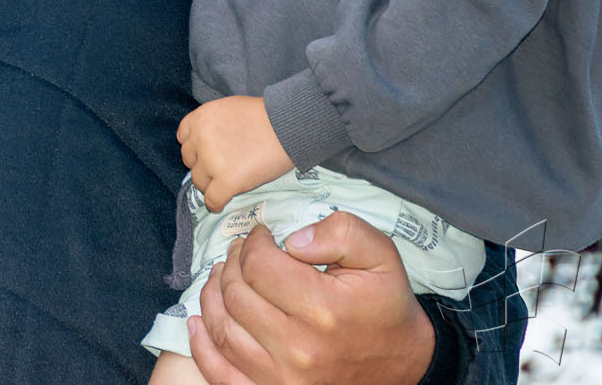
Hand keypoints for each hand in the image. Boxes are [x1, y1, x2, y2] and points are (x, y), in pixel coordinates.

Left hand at [178, 96, 293, 211]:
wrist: (288, 126)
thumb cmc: (265, 116)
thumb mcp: (229, 110)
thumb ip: (213, 125)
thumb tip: (208, 142)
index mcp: (200, 118)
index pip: (183, 137)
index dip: (195, 147)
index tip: (204, 154)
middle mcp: (200, 139)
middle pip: (190, 160)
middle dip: (202, 166)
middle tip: (218, 170)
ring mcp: (212, 161)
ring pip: (199, 182)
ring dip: (210, 185)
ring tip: (224, 185)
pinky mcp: (227, 181)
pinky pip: (212, 200)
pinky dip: (215, 204)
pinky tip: (221, 204)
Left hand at [186, 214, 435, 384]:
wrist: (404, 365)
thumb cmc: (386, 307)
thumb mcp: (381, 256)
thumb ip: (341, 232)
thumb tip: (292, 239)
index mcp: (324, 310)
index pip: (260, 265)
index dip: (253, 242)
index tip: (261, 236)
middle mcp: (299, 348)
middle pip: (237, 294)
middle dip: (233, 264)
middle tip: (241, 253)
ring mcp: (284, 377)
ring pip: (223, 329)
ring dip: (212, 296)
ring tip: (221, 276)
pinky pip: (221, 374)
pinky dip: (202, 347)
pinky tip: (197, 323)